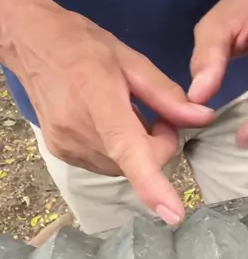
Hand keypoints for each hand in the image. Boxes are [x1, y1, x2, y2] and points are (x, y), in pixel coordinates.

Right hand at [8, 0, 214, 225]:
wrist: (32, 44)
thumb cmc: (85, 46)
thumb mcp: (131, 60)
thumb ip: (167, 95)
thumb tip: (203, 119)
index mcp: (97, 98)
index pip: (127, 149)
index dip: (152, 184)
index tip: (173, 214)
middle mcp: (78, 130)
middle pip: (136, 161)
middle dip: (158, 145)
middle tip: (156, 115)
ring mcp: (67, 146)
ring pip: (123, 167)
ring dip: (137, 149)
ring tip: (126, 114)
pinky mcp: (62, 154)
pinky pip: (106, 165)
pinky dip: (117, 151)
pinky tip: (108, 125)